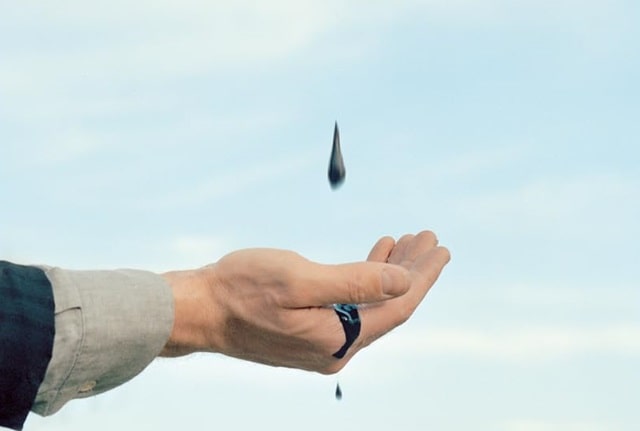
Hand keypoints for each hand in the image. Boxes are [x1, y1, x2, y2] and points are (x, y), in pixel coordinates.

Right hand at [161, 231, 449, 373]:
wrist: (198, 309)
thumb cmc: (241, 288)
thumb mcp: (301, 280)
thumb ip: (356, 283)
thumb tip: (405, 284)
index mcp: (338, 341)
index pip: (396, 308)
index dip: (422, 277)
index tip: (440, 248)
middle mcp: (334, 348)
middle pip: (387, 306)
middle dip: (410, 271)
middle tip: (428, 238)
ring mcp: (320, 340)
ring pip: (368, 303)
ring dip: (388, 271)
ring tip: (405, 241)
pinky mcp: (307, 329)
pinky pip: (348, 304)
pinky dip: (362, 279)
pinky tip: (373, 254)